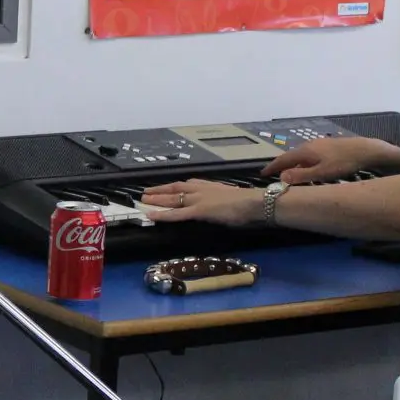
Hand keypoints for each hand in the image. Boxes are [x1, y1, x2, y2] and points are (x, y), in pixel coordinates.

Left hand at [138, 178, 263, 224]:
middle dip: (161, 190)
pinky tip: (152, 215)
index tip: (166, 187)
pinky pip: (177, 213)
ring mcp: (199, 199)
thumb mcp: (232, 200)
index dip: (175, 186)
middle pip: (176, 188)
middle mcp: (202, 189)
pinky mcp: (199, 210)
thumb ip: (221, 202)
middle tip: (146, 192)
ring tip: (144, 200)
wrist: (255, 203)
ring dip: (157, 199)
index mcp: (211, 186)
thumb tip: (219, 207)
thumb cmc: (249, 204)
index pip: (188, 184)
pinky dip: (163, 214)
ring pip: (173, 198)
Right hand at [261, 135, 389, 184]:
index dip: (272, 167)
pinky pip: (308, 154)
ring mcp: (318, 144)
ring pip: (300, 155)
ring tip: (287, 172)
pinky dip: (302, 161)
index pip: (283, 159)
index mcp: (305, 151)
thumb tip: (281, 178)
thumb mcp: (322, 173)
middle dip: (280, 165)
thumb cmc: (343, 163)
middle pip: (290, 156)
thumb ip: (301, 176)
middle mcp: (309, 145)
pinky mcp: (327, 146)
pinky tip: (308, 167)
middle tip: (272, 174)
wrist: (365, 150)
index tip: (262, 174)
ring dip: (292, 163)